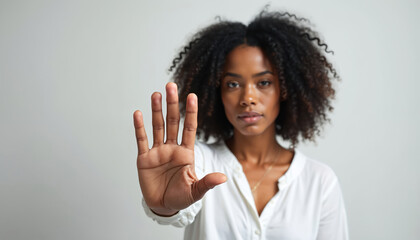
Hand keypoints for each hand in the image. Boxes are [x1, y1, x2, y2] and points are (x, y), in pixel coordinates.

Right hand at [133, 82, 226, 215]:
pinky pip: (142, 140)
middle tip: (171, 86)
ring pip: (158, 126)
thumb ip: (207, 182)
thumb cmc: (181, 198)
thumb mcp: (196, 191)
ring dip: (156, 110)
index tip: (192, 96)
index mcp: (186, 153)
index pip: (189, 128)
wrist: (163, 207)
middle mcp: (172, 148)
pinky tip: (138, 113)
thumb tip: (223, 178)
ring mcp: (158, 152)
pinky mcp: (144, 158)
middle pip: (173, 122)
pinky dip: (139, 127)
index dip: (191, 112)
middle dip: (173, 104)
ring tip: (156, 94)